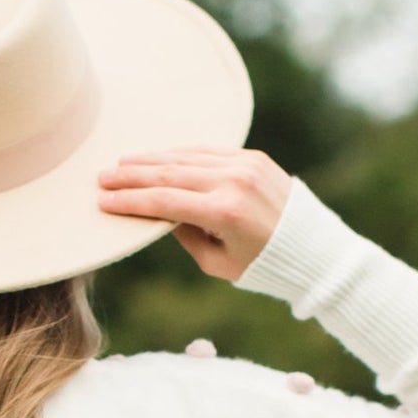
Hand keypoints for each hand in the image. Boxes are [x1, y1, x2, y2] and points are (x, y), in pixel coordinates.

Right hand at [97, 147, 293, 280]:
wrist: (314, 248)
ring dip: (151, 160)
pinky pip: (208, 152)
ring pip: (186, 158)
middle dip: (132, 175)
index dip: (131, 201)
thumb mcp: (219, 263)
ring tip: (122, 164)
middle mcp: (235, 182)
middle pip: (170, 174)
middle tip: (102, 176)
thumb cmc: (263, 265)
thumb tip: (160, 213)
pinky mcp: (253, 158)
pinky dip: (180, 154)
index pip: (165, 202)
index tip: (104, 201)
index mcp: (226, 213)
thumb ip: (186, 236)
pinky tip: (158, 157)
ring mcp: (245, 165)